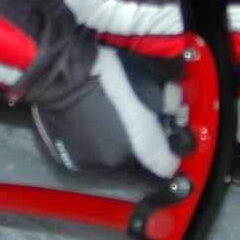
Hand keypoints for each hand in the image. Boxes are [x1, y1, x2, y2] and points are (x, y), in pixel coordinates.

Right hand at [32, 46, 188, 178]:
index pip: (167, 165)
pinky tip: (87, 119)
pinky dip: (91, 140)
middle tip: (131, 115)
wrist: (64, 73)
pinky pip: (89, 151)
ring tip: (105, 114)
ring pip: (112, 154)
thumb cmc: (110, 75)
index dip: (170, 151)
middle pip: (138, 157)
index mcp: (142, 146)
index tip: (164, 136)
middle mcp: (118, 161)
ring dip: (114, 139)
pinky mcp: (69, 156)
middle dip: (139, 140)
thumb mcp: (151, 80)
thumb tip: (175, 110)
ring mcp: (92, 161)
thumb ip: (172, 100)